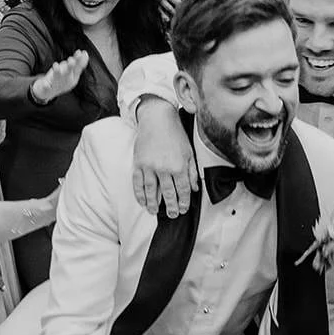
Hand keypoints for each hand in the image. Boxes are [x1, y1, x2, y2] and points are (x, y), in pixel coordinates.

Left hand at [32, 50, 88, 103]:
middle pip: (69, 72)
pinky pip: (47, 89)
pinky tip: (45, 85)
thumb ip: (77, 62)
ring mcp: (56, 85)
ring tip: (55, 65)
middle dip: (70, 66)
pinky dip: (46, 87)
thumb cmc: (62, 80)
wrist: (50, 93)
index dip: (79, 60)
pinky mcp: (47, 89)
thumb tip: (85, 52)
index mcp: (73, 78)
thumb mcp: (71, 71)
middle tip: (71, 60)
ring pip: (57, 78)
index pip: (78, 68)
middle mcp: (66, 82)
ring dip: (57, 72)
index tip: (80, 52)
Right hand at [131, 97, 198, 217]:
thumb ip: (192, 172)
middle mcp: (164, 169)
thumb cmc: (175, 134)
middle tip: (171, 215)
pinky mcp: (138, 164)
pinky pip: (138, 184)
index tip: (183, 209)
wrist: (157, 119)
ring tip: (154, 212)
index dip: (183, 202)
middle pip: (168, 194)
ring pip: (151, 192)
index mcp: (179, 166)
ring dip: (153, 204)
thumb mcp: (189, 152)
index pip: (183, 191)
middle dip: (170, 207)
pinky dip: (140, 195)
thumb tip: (195, 188)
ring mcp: (150, 167)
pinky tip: (142, 201)